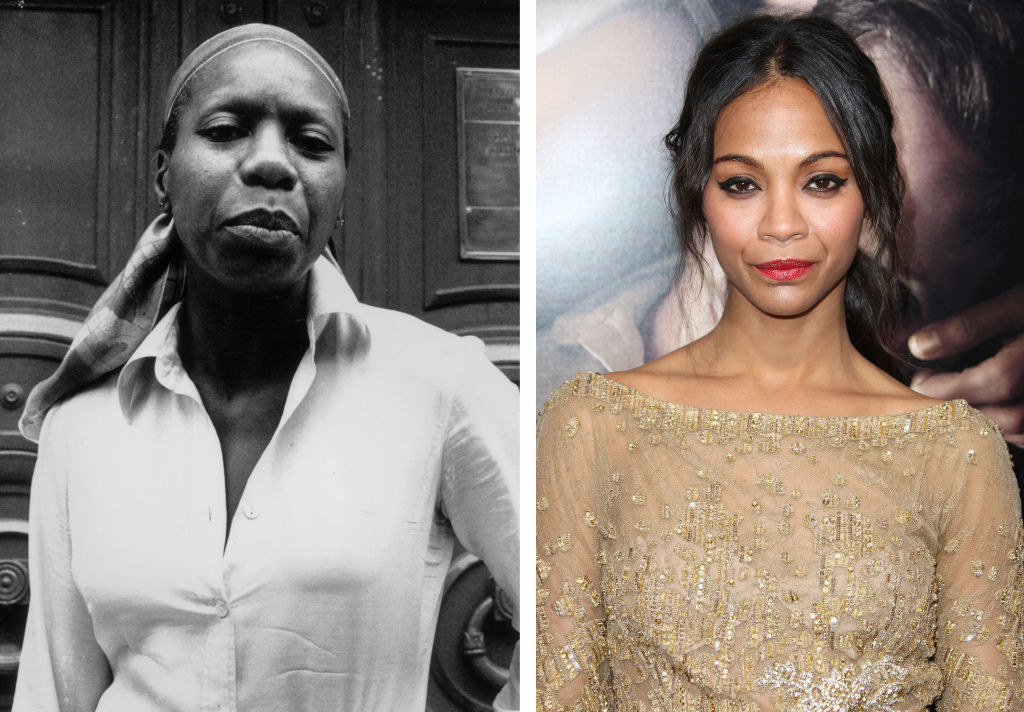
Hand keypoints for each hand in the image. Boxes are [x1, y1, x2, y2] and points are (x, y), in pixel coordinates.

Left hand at [908, 284, 1023, 447]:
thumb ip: (968, 325)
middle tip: (928, 396)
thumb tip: (917, 347)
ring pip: (1014, 431)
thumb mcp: (1014, 304)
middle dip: (957, 410)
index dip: (940, 389)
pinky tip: (986, 409)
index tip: (916, 382)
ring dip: (979, 422)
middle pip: (997, 418)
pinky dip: (1005, 428)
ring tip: (953, 403)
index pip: (979, 389)